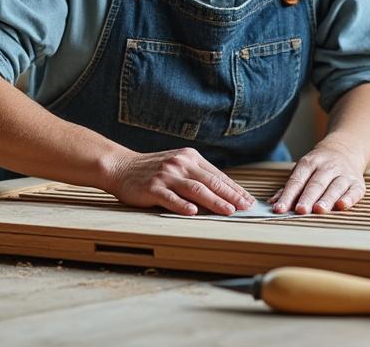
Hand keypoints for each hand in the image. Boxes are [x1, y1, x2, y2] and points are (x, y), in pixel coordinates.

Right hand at [104, 148, 254, 216]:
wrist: (120, 167)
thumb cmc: (151, 170)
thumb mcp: (177, 166)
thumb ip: (197, 177)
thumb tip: (223, 195)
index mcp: (190, 157)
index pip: (218, 175)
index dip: (235, 189)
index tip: (249, 201)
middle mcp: (180, 163)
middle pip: (211, 181)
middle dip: (231, 196)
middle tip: (246, 207)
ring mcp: (166, 175)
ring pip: (195, 189)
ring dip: (214, 201)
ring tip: (228, 211)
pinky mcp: (152, 187)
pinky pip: (170, 197)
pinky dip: (182, 205)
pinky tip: (193, 212)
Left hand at [270, 138, 367, 214]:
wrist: (346, 149)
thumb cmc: (318, 166)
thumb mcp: (303, 170)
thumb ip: (289, 188)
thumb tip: (273, 203)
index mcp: (309, 163)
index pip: (297, 180)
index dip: (288, 195)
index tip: (280, 208)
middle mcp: (327, 167)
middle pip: (316, 184)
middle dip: (308, 197)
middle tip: (300, 210)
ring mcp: (343, 174)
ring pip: (335, 187)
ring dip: (327, 199)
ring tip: (319, 210)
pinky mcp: (358, 183)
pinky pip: (354, 191)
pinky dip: (349, 198)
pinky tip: (342, 206)